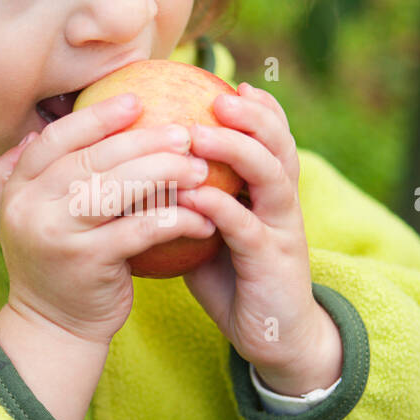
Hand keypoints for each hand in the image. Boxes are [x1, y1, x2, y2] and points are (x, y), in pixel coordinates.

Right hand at [0, 96, 215, 346]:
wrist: (52, 326)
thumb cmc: (55, 262)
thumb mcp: (30, 216)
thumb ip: (30, 175)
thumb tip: (36, 130)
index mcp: (18, 188)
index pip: (58, 138)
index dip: (97, 117)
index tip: (136, 101)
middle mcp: (31, 207)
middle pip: (94, 159)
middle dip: (144, 141)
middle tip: (185, 133)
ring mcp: (58, 235)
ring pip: (118, 188)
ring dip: (165, 174)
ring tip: (199, 170)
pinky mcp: (88, 262)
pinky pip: (140, 230)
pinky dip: (174, 220)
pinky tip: (202, 218)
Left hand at [175, 83, 342, 393]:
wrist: (272, 338)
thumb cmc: (234, 280)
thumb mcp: (209, 232)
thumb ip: (188, 202)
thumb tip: (137, 172)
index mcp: (270, 192)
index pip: (273, 138)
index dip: (258, 109)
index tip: (229, 82)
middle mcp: (282, 203)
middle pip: (279, 145)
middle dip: (254, 116)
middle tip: (220, 94)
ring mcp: (281, 230)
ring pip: (271, 176)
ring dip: (237, 150)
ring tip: (202, 133)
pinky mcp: (272, 262)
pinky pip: (247, 227)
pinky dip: (220, 207)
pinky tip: (193, 195)